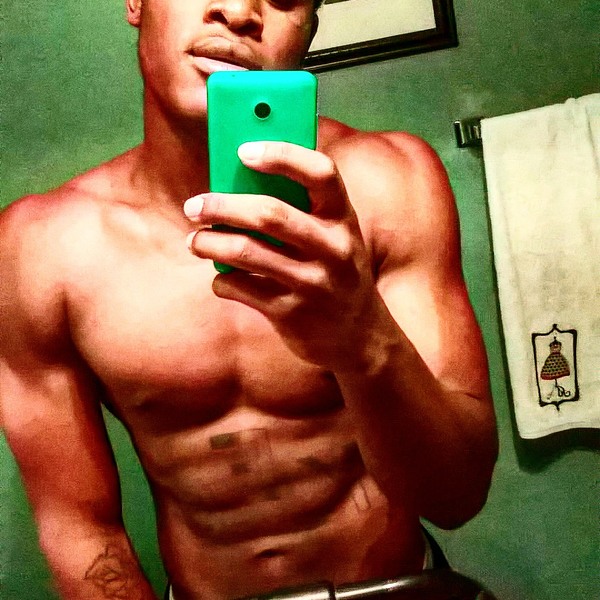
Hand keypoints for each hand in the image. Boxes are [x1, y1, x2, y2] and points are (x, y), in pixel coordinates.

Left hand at [185, 141, 384, 369]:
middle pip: (269, 214)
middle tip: (194, 205)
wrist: (359, 336)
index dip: (282, 155)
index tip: (243, 151)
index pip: (320, 173)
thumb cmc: (338, 273)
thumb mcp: (336, 237)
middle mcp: (332, 249)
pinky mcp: (291, 314)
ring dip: (209, 243)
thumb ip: (305, 209)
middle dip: (222, 206)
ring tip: (194, 240)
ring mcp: (312, 283)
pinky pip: (240, 288)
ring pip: (245, 252)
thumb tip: (244, 178)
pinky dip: (221, 280)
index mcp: (343, 219)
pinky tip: (222, 277)